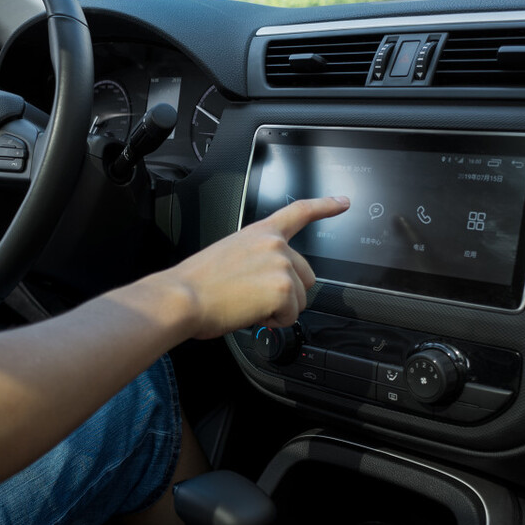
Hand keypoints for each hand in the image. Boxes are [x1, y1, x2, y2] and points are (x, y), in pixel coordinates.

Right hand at [156, 196, 349, 339]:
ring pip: (299, 300)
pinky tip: (249, 312)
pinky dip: (273, 321)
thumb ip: (256, 259)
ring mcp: (281, 265)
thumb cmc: (196, 284)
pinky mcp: (283, 289)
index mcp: (259, 233)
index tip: (342, 202)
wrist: (182, 298)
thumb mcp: (229, 255)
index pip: (299, 212)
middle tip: (253, 296)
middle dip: (286, 293)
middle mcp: (275, 245)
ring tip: (245, 303)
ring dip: (277, 309)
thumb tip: (266, 281)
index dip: (325, 206)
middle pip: (306, 277)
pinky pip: (290, 316)